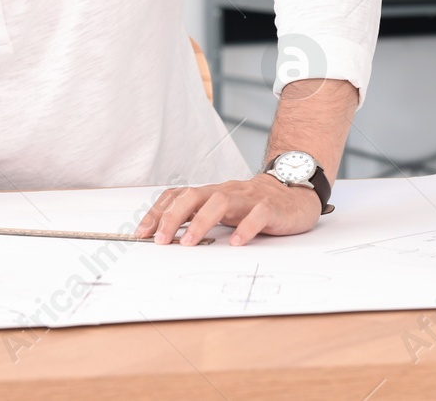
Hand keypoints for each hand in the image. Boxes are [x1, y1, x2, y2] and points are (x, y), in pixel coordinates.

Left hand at [135, 173, 321, 246]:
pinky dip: (245, 229)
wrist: (294, 193)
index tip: (142, 232)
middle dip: (173, 217)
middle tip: (161, 241)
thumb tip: (167, 237)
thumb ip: (199, 219)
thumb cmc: (253, 205)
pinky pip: (257, 215)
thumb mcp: (223, 211)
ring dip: (201, 222)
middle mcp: (226, 192)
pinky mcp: (270, 208)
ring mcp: (248, 198)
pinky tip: (236, 243)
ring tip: (190, 243)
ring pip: (221, 202)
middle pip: (193, 196)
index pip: (178, 196)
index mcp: (211, 193)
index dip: (158, 212)